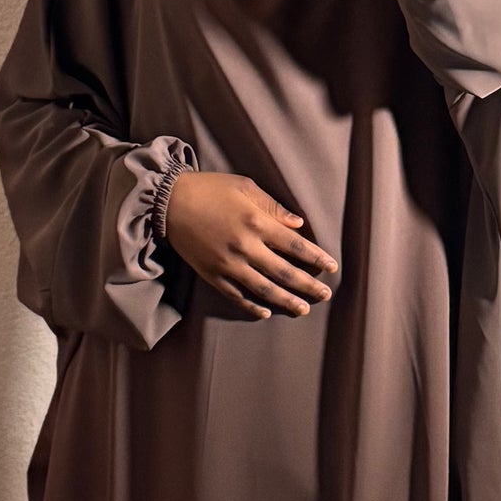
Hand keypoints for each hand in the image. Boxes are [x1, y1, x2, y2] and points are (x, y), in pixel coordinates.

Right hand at [163, 171, 337, 318]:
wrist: (167, 203)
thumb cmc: (209, 189)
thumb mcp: (244, 187)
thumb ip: (273, 207)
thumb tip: (298, 225)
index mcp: (256, 222)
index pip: (295, 245)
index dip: (316, 258)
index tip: (332, 268)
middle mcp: (245, 246)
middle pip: (284, 272)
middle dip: (308, 285)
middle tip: (325, 294)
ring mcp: (228, 264)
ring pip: (263, 289)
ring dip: (286, 300)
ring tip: (303, 309)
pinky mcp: (212, 274)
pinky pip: (236, 295)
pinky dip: (252, 306)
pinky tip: (266, 312)